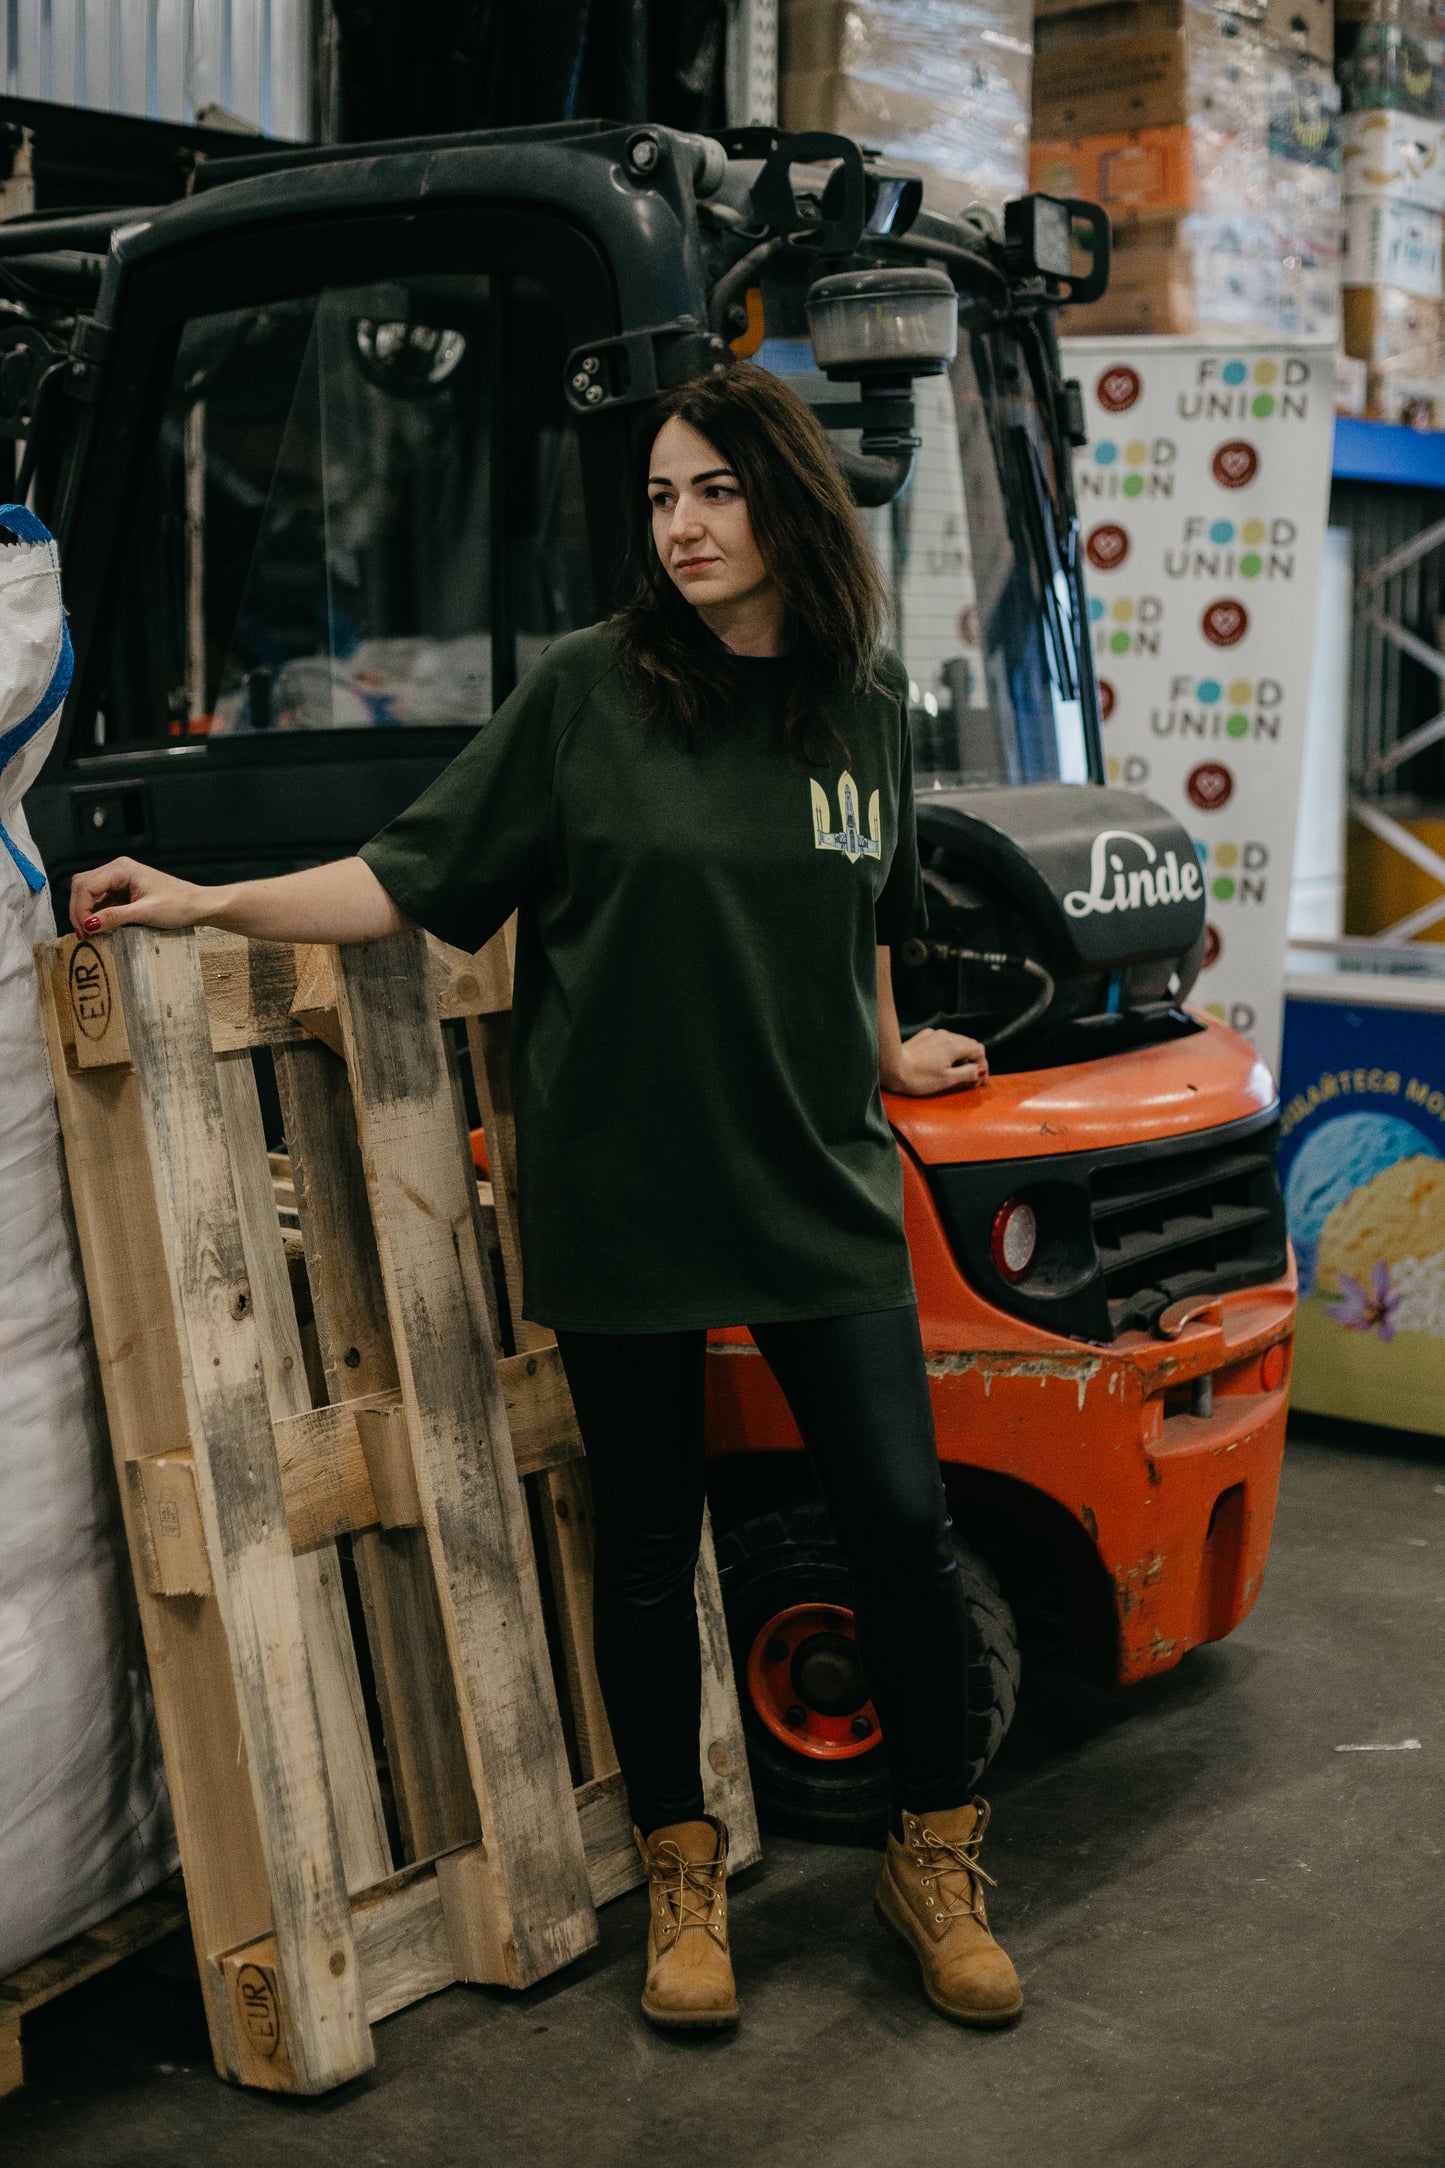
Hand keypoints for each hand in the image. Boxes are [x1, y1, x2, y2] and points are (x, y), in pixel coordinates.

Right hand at [70, 857, 206, 938]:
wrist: (198, 905)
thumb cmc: (179, 905)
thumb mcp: (146, 913)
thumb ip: (116, 917)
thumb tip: (89, 925)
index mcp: (122, 869)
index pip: (86, 886)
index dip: (80, 909)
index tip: (85, 931)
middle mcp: (117, 870)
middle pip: (82, 886)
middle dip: (78, 911)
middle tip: (83, 936)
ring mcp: (119, 879)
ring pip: (88, 893)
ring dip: (86, 913)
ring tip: (90, 935)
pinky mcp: (123, 891)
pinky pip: (101, 900)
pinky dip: (96, 914)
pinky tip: (100, 928)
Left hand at [883, 1027, 988, 1096]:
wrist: (890, 1068)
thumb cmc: (918, 1078)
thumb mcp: (947, 1080)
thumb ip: (968, 1074)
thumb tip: (981, 1071)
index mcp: (954, 1045)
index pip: (979, 1050)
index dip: (983, 1066)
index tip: (979, 1081)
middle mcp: (946, 1035)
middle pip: (968, 1045)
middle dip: (973, 1062)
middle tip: (971, 1080)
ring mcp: (933, 1034)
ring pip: (955, 1043)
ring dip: (960, 1057)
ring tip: (956, 1074)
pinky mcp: (923, 1037)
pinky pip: (942, 1042)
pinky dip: (948, 1053)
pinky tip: (941, 1064)